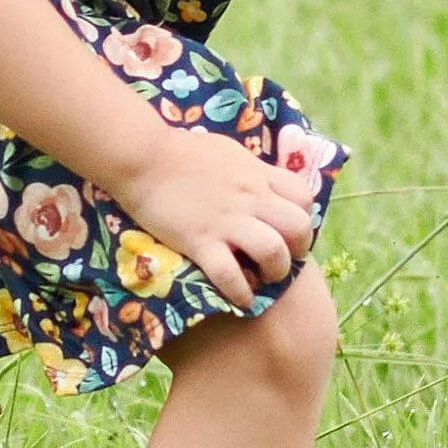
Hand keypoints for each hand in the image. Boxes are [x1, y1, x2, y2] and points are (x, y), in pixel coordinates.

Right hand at [117, 136, 319, 310]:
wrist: (142, 156)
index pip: (304, 198)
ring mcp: (227, 221)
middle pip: (299, 227)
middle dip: (297, 249)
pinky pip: (231, 276)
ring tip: (261, 277)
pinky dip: (240, 293)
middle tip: (280, 256)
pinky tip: (239, 297)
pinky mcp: (200, 241)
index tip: (288, 230)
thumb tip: (262, 185)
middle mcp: (250, 198)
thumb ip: (249, 172)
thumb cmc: (181, 150)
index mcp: (257, 174)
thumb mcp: (228, 152)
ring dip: (274, 272)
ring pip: (273, 252)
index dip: (302, 218)